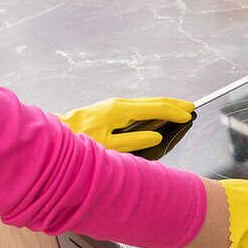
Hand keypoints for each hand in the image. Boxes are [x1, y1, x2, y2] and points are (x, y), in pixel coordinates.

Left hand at [58, 97, 193, 151]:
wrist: (56, 135)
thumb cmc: (80, 143)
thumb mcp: (109, 146)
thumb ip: (134, 141)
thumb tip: (156, 136)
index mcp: (120, 111)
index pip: (154, 108)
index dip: (174, 112)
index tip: (188, 114)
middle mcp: (117, 104)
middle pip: (152, 101)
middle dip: (173, 103)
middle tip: (191, 106)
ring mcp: (113, 104)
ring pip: (145, 102)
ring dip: (164, 104)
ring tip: (178, 108)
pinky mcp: (109, 109)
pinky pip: (137, 105)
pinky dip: (152, 107)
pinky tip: (156, 112)